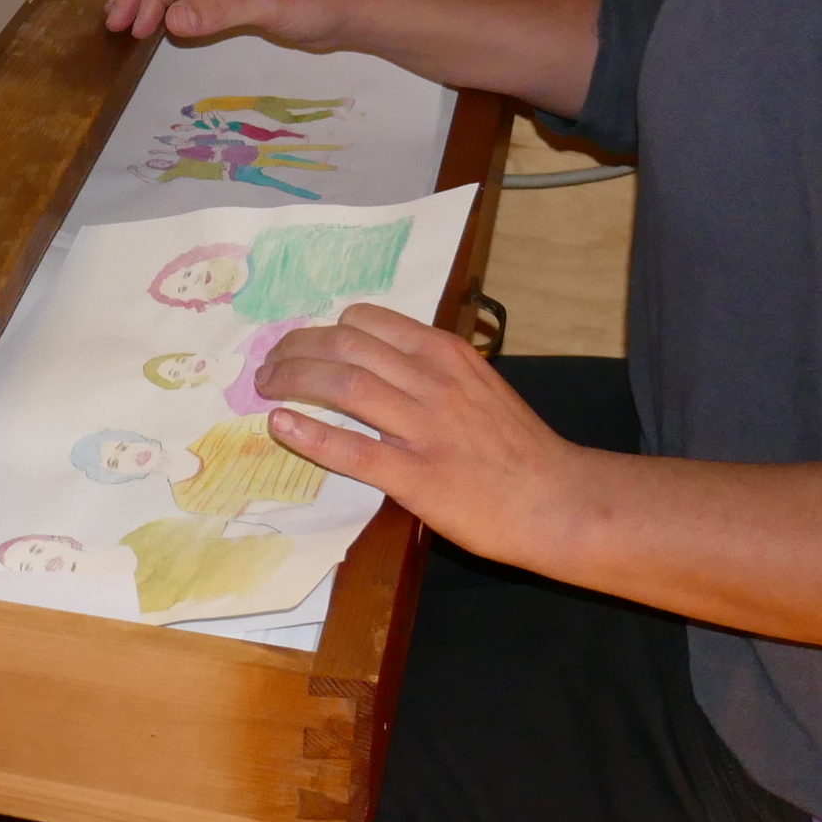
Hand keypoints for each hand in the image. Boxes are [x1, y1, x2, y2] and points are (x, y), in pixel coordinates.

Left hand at [255, 304, 597, 571]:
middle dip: (297, 349)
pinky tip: (280, 424)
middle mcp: (433, 381)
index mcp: (447, 354)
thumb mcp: (480, 385)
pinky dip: (310, 434)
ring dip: (293, 380)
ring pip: (343, 385)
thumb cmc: (518, 448)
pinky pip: (352, 449)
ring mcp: (424, 428)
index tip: (304, 342)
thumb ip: (433, 370)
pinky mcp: (417, 477)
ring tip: (265, 386)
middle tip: (269, 365)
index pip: (369, 320)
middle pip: (346, 346)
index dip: (325, 328)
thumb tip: (379, 362)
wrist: (556, 500)